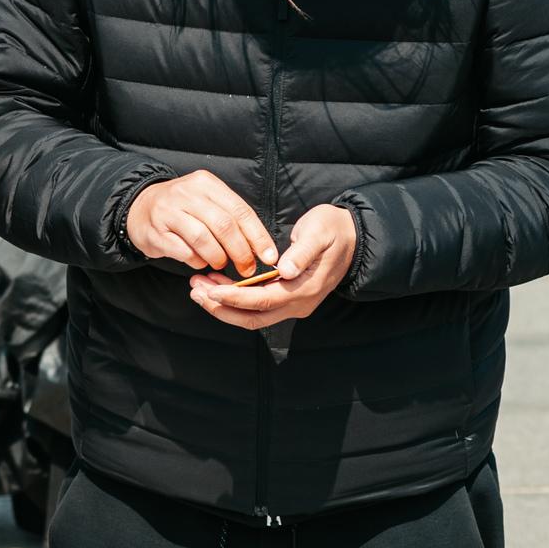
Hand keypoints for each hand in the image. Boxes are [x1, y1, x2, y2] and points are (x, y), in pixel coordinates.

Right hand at [125, 171, 277, 274]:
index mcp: (206, 184)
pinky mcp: (155, 231)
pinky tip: (200, 262)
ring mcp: (168, 211)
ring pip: (203, 239)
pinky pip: (183, 251)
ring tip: (220, 264)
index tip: (269, 257)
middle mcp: (187, 193)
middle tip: (247, 268)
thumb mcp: (207, 201)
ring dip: (218, 258)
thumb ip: (231, 218)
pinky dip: (197, 261)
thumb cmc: (183, 209)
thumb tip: (261, 247)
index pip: (240, 210)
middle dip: (241, 251)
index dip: (258, 236)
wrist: (139, 208)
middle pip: (224, 225)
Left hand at [189, 204, 356, 330]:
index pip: (262, 301)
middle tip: (195, 290)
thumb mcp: (320, 232)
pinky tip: (215, 284)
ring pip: (252, 315)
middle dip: (221, 308)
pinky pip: (256, 306)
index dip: (234, 297)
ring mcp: (293, 304)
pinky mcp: (287, 298)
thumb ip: (303, 251)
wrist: (353, 238)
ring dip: (223, 305)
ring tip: (198, 286)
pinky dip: (234, 298)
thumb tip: (285, 270)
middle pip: (252, 318)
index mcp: (304, 289)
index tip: (209, 289)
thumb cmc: (334, 230)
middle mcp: (298, 304)